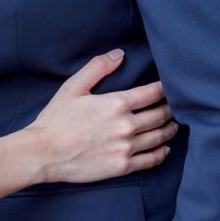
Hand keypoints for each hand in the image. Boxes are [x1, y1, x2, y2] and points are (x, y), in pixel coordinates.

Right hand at [31, 51, 176, 183]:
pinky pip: (151, 160)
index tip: (171, 86)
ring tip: (173, 124)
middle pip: (161, 115)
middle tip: (175, 106)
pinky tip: (164, 149)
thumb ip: (98, 67)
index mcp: (116, 103)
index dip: (166, 88)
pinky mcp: (122, 166)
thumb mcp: (73, 86)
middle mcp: (126, 126)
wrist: (43, 153)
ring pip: (159, 137)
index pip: (153, 93)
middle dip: (171, 109)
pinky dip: (162, 153)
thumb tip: (120, 54)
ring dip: (170, 129)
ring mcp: (126, 148)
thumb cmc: (56, 119)